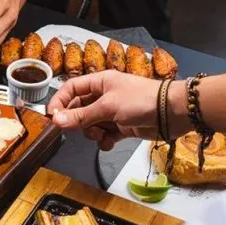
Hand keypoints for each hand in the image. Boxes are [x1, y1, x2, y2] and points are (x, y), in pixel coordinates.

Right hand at [48, 71, 168, 150]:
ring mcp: (113, 112)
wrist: (172, 113)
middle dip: (78, 121)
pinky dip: (105, 140)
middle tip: (80, 129)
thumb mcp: (107, 107)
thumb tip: (56, 120)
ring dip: (92, 133)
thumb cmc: (141, 101)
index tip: (53, 117)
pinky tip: (110, 142)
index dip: (60, 101)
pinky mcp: (122, 126)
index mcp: (100, 82)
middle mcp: (104, 95)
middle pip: (79, 109)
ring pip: (91, 124)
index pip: (71, 89)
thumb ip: (81, 116)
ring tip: (101, 135)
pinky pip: (105, 135)